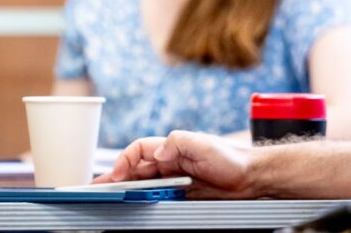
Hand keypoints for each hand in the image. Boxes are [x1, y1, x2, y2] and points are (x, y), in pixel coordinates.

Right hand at [95, 130, 259, 198]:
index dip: (125, 159)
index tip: (116, 173)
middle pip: (136, 168)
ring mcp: (174, 179)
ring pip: (143, 184)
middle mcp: (170, 162)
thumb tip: (157, 152)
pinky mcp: (181, 195)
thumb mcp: (204, 144)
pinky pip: (156, 198)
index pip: (140, 149)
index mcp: (172, 147)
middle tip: (98, 189)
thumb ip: (178, 142)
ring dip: (126, 190)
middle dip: (116, 177)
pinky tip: (134, 207)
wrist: (251, 178)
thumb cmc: (231, 157)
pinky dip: (142, 201)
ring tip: (109, 199)